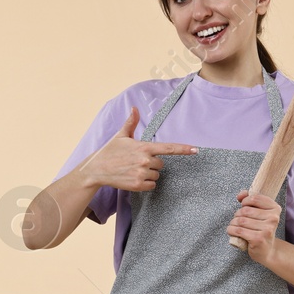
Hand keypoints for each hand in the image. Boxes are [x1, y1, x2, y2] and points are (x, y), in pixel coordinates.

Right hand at [81, 106, 196, 190]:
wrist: (97, 169)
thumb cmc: (110, 151)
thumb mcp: (121, 135)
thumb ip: (131, 123)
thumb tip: (134, 108)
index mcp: (144, 147)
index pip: (168, 148)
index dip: (183, 149)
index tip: (195, 150)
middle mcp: (145, 160)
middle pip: (161, 164)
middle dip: (152, 163)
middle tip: (136, 161)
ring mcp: (142, 173)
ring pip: (156, 175)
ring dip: (148, 173)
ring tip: (133, 169)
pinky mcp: (138, 185)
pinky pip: (151, 185)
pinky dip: (145, 183)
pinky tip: (133, 178)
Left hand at [228, 189, 279, 261]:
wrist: (267, 251)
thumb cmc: (261, 230)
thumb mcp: (260, 213)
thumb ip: (250, 200)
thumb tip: (240, 195)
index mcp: (275, 209)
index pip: (255, 198)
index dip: (245, 201)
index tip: (243, 206)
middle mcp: (273, 218)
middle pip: (246, 210)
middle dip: (237, 215)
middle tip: (238, 220)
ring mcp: (267, 229)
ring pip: (241, 220)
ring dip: (233, 223)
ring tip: (234, 226)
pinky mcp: (258, 239)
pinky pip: (239, 230)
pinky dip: (231, 230)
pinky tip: (232, 232)